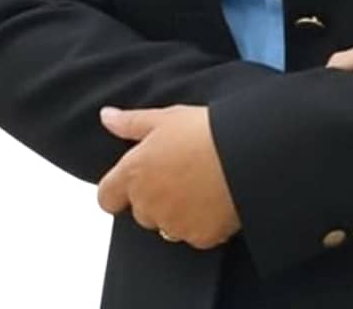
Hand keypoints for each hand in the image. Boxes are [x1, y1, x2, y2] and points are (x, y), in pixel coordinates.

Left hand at [96, 104, 240, 249]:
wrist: (246, 154)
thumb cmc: (205, 131)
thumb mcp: (166, 118)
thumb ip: (131, 122)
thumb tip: (106, 117)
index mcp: (135, 173)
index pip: (106, 196)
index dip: (118, 190)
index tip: (135, 180)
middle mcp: (148, 203)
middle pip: (141, 210)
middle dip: (156, 197)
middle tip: (182, 172)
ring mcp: (173, 224)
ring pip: (168, 224)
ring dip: (179, 210)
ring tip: (203, 183)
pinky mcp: (199, 237)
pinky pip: (195, 234)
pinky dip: (203, 221)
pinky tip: (217, 198)